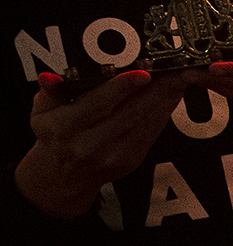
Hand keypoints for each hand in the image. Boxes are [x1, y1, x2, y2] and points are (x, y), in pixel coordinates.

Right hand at [16, 69, 187, 218]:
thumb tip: (49, 77)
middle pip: (130, 113)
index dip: (122, 88)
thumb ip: (49, 92)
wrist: (64, 175)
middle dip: (156, 90)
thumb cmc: (53, 136)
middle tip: (174, 70)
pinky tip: (170, 97)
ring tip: (178, 78)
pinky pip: (152, 132)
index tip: (143, 74)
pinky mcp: (131, 160)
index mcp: (65, 129)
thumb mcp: (40, 112)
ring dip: (166, 99)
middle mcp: (90, 145)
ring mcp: (114, 155)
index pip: (98, 105)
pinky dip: (163, 112)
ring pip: (146, 122)